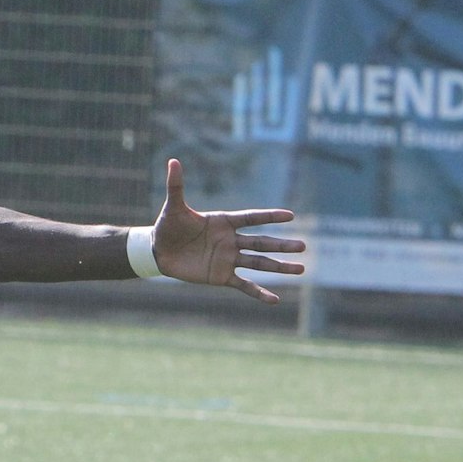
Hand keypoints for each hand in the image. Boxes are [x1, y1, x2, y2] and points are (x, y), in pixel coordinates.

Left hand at [151, 157, 305, 303]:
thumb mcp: (173, 207)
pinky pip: (244, 285)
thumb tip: (172, 161)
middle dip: (281, 245)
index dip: (270, 216)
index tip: (290, 216)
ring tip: (301, 269)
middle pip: (261, 242)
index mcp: (224, 222)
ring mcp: (228, 259)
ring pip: (259, 263)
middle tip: (303, 245)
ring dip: (279, 266)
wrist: (159, 251)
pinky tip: (274, 300)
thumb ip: (176, 185)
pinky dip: (258, 292)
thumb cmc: (168, 226)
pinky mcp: (221, 276)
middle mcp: (231, 240)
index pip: (252, 218)